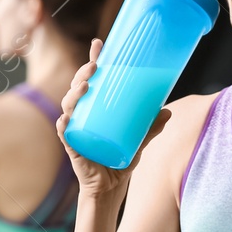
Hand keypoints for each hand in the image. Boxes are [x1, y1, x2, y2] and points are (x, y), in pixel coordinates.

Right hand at [55, 37, 171, 196]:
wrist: (110, 187)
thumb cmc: (120, 160)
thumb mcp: (139, 140)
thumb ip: (151, 127)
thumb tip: (168, 112)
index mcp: (95, 108)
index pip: (92, 79)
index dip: (94, 60)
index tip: (99, 44)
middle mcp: (82, 115)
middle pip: (78, 87)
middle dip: (84, 73)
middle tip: (96, 66)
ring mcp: (76, 129)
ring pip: (69, 106)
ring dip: (73, 94)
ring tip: (85, 86)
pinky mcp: (72, 146)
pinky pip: (64, 133)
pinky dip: (63, 125)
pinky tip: (65, 119)